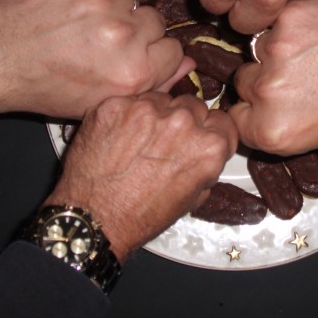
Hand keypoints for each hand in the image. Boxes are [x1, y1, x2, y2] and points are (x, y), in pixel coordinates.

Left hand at [0, 0, 190, 119]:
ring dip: (115, 6)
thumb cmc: (46, 86)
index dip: (153, 52)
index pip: (174, 50)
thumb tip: (189, 61)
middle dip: (135, 30)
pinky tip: (78, 0)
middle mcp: (123, 37)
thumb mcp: (102, 101)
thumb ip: (152, 83)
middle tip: (103, 38)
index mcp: (132, 73)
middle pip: (156, 22)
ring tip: (84, 20)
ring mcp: (103, 1)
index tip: (133, 53)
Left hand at [44, 92, 237, 261]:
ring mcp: (147, 109)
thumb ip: (207, 166)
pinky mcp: (116, 105)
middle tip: (167, 141)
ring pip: (160, 99)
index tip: (202, 137)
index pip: (222, 121)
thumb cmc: (143, 216)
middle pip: (193, 105)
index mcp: (208, 146)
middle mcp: (182, 121)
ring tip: (139, 140)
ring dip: (155, 115)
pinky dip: (126, 116)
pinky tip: (118, 138)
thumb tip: (206, 151)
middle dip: (184, 120)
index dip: (212, 131)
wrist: (95, 218)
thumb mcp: (192, 197)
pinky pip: (129, 102)